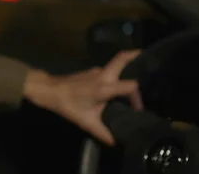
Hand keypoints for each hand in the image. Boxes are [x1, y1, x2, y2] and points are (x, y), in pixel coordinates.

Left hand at [24, 50, 142, 145]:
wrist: (49, 90)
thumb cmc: (67, 105)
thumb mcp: (86, 121)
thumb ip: (102, 132)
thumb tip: (116, 143)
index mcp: (104, 87)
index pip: (130, 86)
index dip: (138, 98)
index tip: (138, 109)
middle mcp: (103, 75)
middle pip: (122, 59)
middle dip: (135, 56)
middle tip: (150, 62)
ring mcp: (96, 71)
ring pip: (116, 66)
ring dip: (126, 71)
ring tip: (136, 85)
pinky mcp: (91, 72)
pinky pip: (108, 72)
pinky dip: (116, 77)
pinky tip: (117, 89)